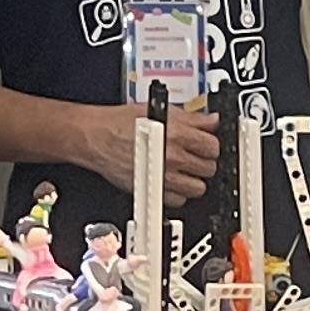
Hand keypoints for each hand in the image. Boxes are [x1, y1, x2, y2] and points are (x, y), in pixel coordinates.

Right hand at [83, 99, 219, 200]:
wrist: (96, 138)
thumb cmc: (119, 123)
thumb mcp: (159, 109)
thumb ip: (191, 118)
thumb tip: (211, 121)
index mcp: (178, 134)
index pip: (213, 145)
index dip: (210, 144)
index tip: (206, 144)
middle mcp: (173, 157)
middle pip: (209, 168)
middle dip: (204, 161)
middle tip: (195, 156)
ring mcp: (164, 177)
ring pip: (198, 188)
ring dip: (194, 179)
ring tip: (185, 171)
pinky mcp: (153, 192)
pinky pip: (179, 201)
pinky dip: (178, 193)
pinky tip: (172, 182)